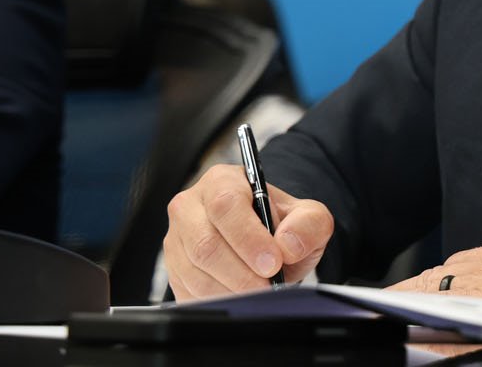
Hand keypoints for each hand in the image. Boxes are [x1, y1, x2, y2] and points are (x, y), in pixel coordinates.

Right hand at [163, 163, 333, 299]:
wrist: (267, 245)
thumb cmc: (282, 225)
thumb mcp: (308, 217)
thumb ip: (309, 223)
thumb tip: (288, 244)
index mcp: (223, 181)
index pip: (226, 205)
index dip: (249, 238)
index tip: (273, 262)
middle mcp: (191, 206)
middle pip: (206, 243)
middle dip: (241, 272)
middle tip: (268, 285)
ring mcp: (177, 239)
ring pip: (195, 272)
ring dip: (232, 289)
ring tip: (259, 292)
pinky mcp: (172, 270)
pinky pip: (188, 291)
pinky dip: (219, 300)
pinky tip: (241, 296)